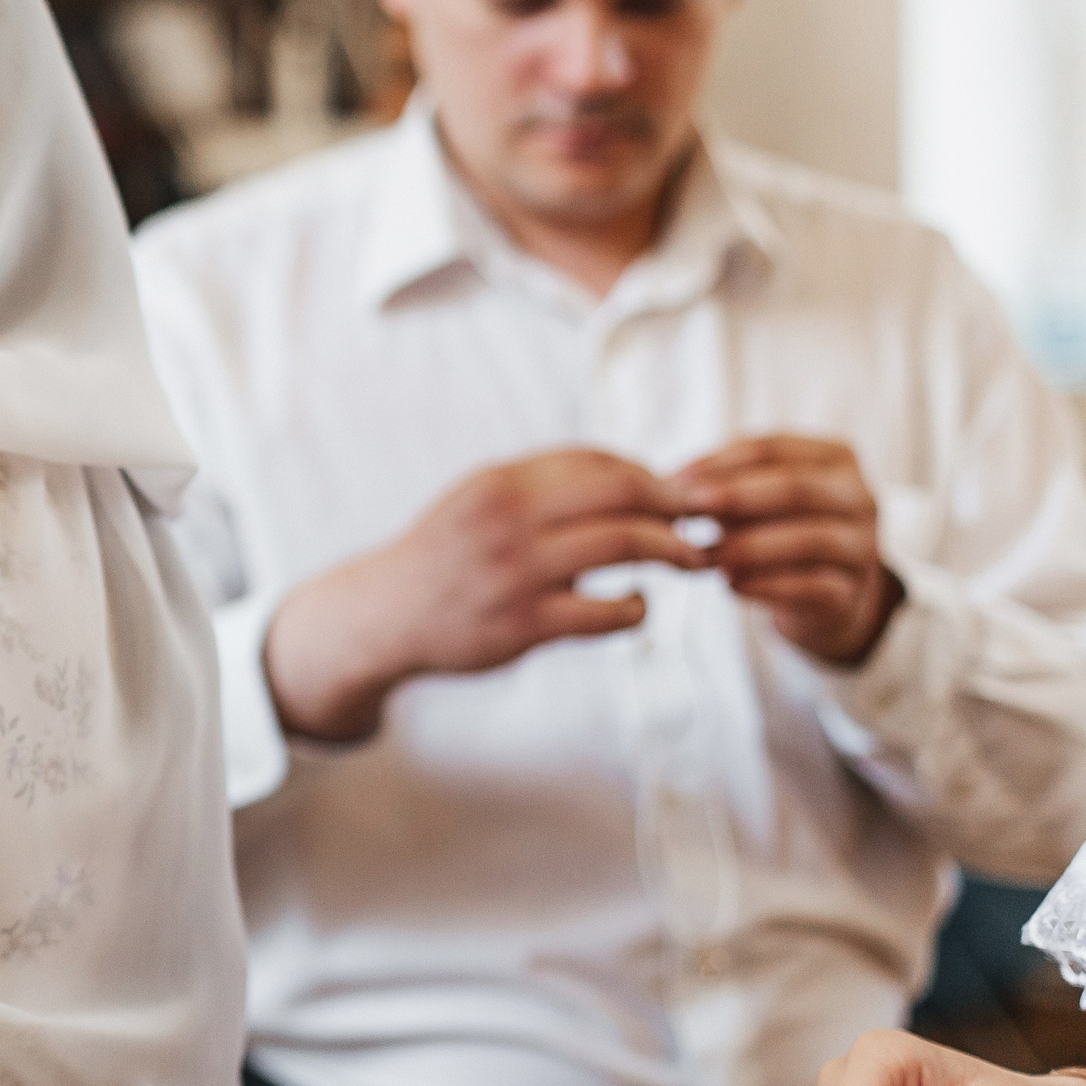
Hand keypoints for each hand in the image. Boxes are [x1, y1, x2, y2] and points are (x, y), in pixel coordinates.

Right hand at [265, 448, 702, 739]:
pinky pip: (609, 613)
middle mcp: (509, 519)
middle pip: (622, 491)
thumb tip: (631, 473)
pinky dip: (639, 608)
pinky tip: (637, 605)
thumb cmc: (446, 553)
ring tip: (691, 560)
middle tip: (701, 520)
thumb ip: (542, 483)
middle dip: (675, 503)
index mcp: (501, 482)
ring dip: (673, 549)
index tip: (670, 493)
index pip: (597, 459)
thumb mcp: (479, 498)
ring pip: (625, 544)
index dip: (647, 473)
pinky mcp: (526, 626)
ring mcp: (518, 573)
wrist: (385, 614)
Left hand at [676, 436, 901, 663]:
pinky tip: (730, 585)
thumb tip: (671, 486)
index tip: (675, 479)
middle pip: (797, 488)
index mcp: (834, 458)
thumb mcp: (754, 499)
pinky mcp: (852, 591)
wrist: (823, 594)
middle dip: (738, 495)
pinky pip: (811, 586)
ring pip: (809, 539)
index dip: (720, 462)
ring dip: (749, 546)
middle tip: (690, 506)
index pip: (773, 448)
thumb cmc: (778, 528)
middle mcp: (858, 496)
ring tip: (706, 555)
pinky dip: (766, 585)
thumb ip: (723, 485)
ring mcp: (862, 545)